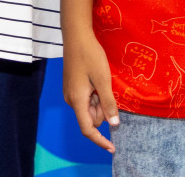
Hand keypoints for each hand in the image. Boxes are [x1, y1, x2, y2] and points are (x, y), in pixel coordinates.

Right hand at [62, 31, 119, 151]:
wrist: (76, 36)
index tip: (112, 148)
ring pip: (89, 108)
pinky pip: (86, 99)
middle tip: (106, 88)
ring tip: (100, 80)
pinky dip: (94, 94)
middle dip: (102, 109)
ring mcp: (70, 93)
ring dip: (98, 100)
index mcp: (77, 100)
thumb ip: (108, 103)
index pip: (87, 129)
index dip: (100, 140)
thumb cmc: (90, 55)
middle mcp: (71, 100)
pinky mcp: (72, 87)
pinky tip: (96, 79)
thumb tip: (114, 125)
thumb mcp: (103, 79)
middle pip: (90, 117)